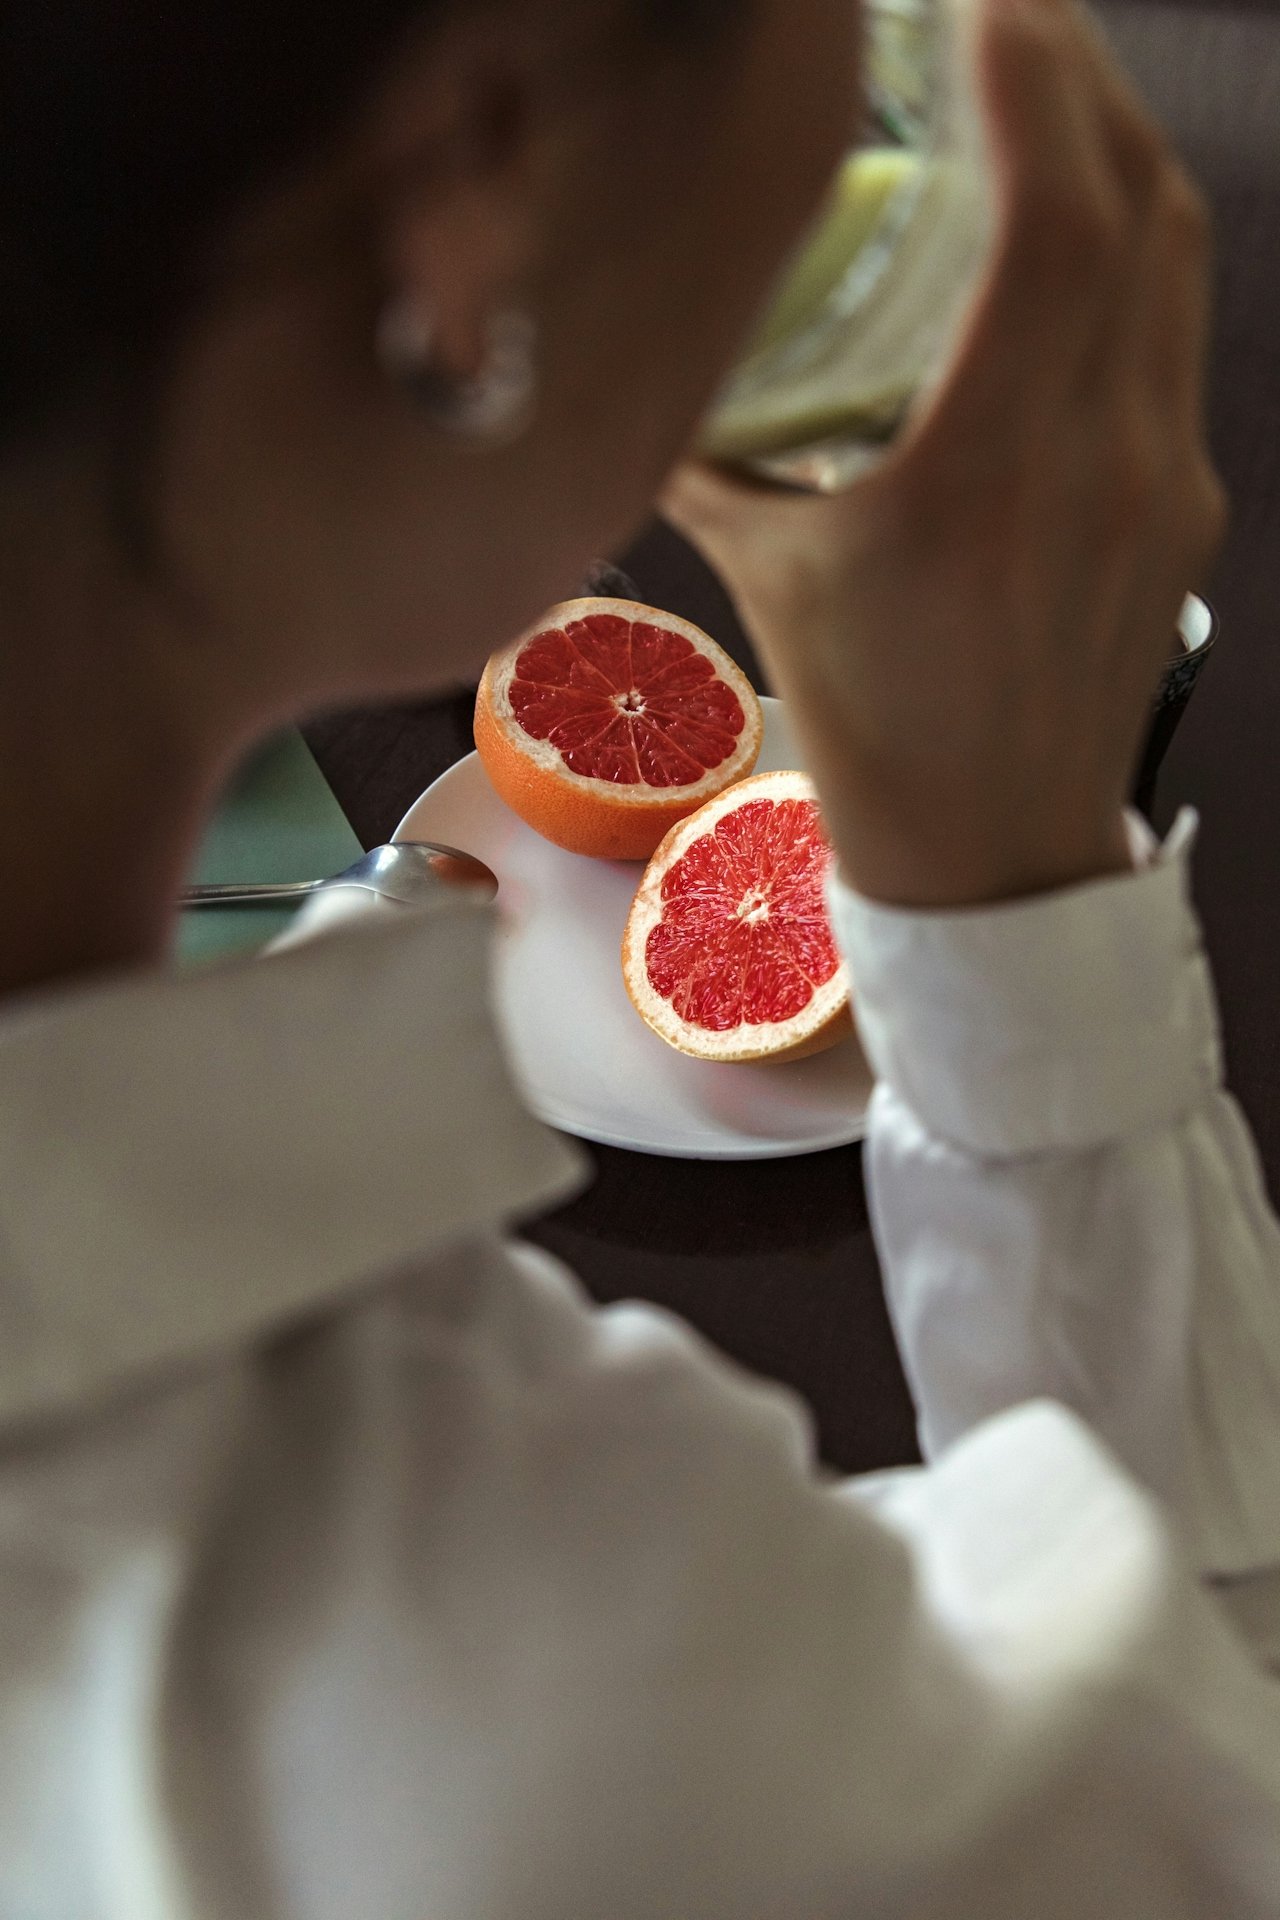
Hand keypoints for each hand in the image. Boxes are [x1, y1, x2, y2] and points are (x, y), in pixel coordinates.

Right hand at [663, 0, 1225, 908]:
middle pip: (1138, 207)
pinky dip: (1132, 250)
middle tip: (1010, 13)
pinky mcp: (1180, 507)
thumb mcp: (774, 585)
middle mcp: (1100, 459)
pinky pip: (1171, 337)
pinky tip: (1074, 235)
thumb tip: (640, 373)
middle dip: (1083, 77)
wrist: (993, 861)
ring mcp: (1158, 480)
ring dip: (1120, 151)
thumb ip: (711, 462)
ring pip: (1174, 263)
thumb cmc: (879, 736)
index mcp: (988, 475)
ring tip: (1049, 91)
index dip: (1035, 82)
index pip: (1055, 224)